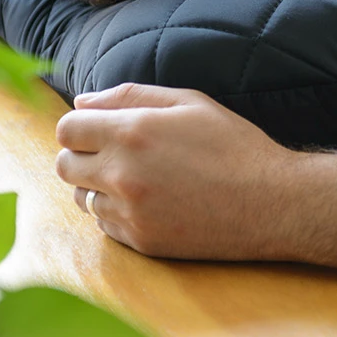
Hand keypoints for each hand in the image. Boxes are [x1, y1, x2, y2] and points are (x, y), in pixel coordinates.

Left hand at [55, 83, 297, 259]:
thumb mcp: (191, 102)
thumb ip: (132, 95)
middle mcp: (122, 173)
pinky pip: (104, 224)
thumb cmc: (235, 145)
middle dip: (83, 155)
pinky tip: (153, 200)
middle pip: (65, 165)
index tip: (100, 128)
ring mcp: (129, 211)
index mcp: (133, 131)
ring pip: (81, 197)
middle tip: (118, 152)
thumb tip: (82, 102)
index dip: (81, 125)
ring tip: (140, 177)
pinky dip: (118, 211)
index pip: (68, 128)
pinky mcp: (140, 241)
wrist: (271, 201)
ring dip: (99, 185)